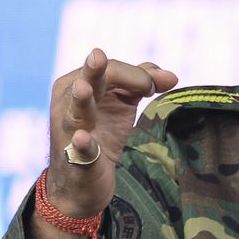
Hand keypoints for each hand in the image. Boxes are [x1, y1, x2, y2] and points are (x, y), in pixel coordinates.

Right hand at [45, 49, 178, 217]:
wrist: (82, 182)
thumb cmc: (101, 133)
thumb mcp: (121, 103)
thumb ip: (142, 83)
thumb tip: (171, 76)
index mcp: (79, 82)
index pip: (111, 69)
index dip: (138, 75)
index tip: (156, 87)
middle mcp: (68, 102)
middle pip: (89, 81)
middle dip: (95, 70)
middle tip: (98, 56)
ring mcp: (69, 130)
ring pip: (75, 111)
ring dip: (80, 100)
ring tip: (84, 88)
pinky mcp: (77, 158)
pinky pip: (79, 149)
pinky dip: (82, 144)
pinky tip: (82, 138)